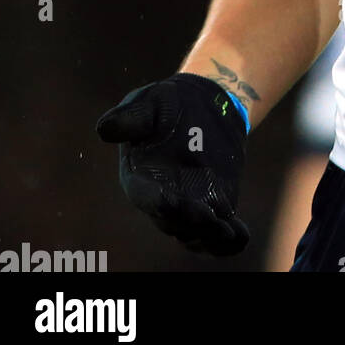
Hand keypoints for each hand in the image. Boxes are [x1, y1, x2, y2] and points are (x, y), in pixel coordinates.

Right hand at [96, 73, 248, 255]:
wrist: (200, 104)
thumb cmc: (166, 104)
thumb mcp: (148, 102)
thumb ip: (130, 118)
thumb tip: (104, 129)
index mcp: (138, 178)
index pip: (145, 196)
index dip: (156, 200)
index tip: (167, 199)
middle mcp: (161, 199)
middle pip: (173, 219)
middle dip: (189, 220)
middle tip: (207, 217)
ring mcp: (189, 207)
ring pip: (195, 232)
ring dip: (210, 235)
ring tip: (226, 231)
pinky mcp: (214, 206)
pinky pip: (218, 232)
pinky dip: (228, 241)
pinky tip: (240, 237)